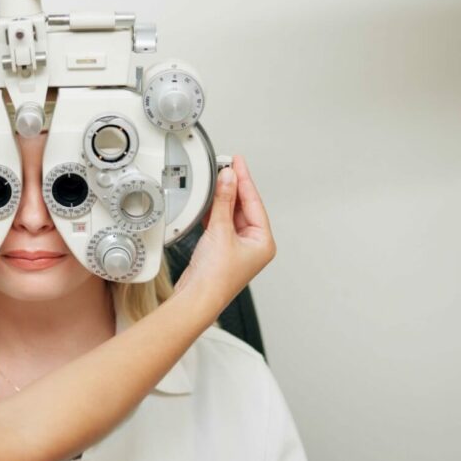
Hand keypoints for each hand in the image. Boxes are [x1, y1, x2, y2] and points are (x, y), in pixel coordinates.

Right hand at [174, 156, 276, 304]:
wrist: (197, 298)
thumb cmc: (215, 278)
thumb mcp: (220, 232)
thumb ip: (224, 202)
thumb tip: (229, 178)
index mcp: (263, 242)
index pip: (255, 203)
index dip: (245, 180)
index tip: (238, 162)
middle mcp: (253, 245)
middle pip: (244, 207)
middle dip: (233, 188)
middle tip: (225, 166)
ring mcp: (237, 247)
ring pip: (231, 214)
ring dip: (222, 199)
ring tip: (216, 180)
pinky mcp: (221, 250)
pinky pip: (220, 223)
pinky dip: (214, 211)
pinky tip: (209, 200)